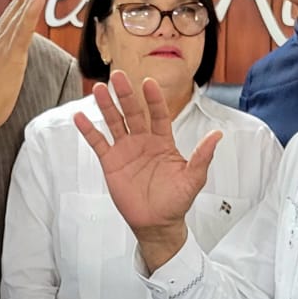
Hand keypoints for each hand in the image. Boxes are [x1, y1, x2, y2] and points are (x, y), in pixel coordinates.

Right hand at [71, 71, 220, 270]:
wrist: (157, 223)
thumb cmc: (176, 201)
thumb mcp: (193, 179)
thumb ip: (202, 156)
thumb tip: (218, 135)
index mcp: (163, 142)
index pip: (158, 115)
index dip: (154, 99)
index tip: (148, 83)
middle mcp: (143, 141)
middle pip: (133, 112)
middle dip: (126, 94)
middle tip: (119, 75)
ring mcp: (125, 150)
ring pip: (114, 122)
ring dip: (106, 106)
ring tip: (99, 89)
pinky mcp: (111, 162)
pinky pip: (98, 143)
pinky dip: (88, 130)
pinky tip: (79, 117)